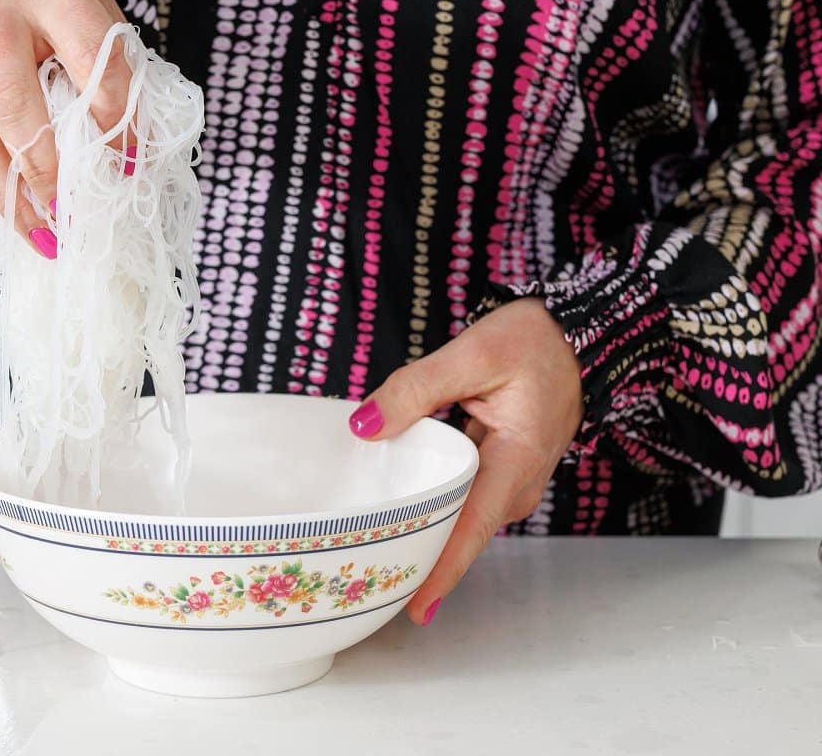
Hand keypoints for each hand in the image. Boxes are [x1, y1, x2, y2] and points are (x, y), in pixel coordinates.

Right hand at [0, 0, 131, 256]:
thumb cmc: (68, 15)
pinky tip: (21, 219)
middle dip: (46, 171)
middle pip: (16, 107)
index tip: (131, 165)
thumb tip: (128, 162)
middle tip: (70, 215)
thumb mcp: (108, 30)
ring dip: (14, 197)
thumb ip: (119, 84)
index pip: (92, 66)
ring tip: (44, 238)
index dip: (115, 123)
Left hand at [348, 298, 583, 624]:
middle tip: (373, 578)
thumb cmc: (534, 341)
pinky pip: (463, 497)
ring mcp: (511, 478)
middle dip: (422, 557)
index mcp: (517, 459)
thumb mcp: (472, 354)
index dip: (444, 569)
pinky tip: (400, 506)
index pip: (474, 527)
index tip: (416, 606)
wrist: (575, 333)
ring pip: (461, 515)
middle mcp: (518, 481)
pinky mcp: (501, 469)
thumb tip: (365, 425)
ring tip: (377, 551)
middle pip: (463, 531)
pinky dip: (434, 503)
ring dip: (425, 530)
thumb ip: (416, 389)